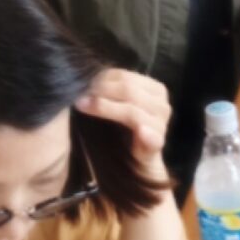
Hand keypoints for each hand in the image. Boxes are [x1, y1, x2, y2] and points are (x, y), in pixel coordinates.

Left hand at [75, 68, 172, 182]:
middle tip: (77, 95)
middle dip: (100, 91)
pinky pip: (149, 134)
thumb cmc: (122, 130)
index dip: (100, 78)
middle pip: (128, 90)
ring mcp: (162, 123)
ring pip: (132, 110)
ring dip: (105, 107)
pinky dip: (141, 131)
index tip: (79, 83)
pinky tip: (132, 129)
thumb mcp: (115, 105)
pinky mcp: (158, 142)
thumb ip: (107, 90)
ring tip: (82, 107)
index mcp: (154, 89)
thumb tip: (82, 76)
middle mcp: (162, 104)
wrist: (135, 163)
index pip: (124, 76)